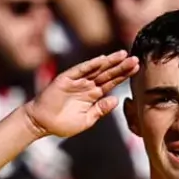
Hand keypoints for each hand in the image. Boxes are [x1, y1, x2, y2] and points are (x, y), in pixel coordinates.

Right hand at [22, 51, 137, 139]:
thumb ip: (100, 110)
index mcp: (93, 95)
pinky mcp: (66, 79)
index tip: (137, 68)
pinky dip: (91, 64)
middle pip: (107, 73)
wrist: (41, 123)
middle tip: (136, 59)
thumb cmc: (62, 124)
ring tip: (123, 55)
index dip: (124, 75)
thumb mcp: (86, 120)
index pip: (111, 82)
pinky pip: (80, 70)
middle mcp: (87, 85)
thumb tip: (116, 100)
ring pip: (96, 69)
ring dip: (109, 62)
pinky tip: (102, 59)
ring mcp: (77, 81)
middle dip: (121, 66)